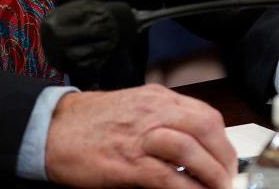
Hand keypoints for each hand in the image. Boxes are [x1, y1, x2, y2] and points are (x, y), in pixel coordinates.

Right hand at [45, 84, 235, 187]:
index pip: (204, 114)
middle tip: (227, 179)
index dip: (222, 141)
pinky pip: (168, 177)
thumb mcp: (131, 108)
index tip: (227, 161)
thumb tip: (190, 143)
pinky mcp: (127, 162)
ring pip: (191, 150)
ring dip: (212, 175)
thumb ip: (159, 118)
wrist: (51, 128)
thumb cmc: (87, 121)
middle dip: (224, 157)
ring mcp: (140, 136)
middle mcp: (152, 111)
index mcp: (154, 98)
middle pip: (205, 128)